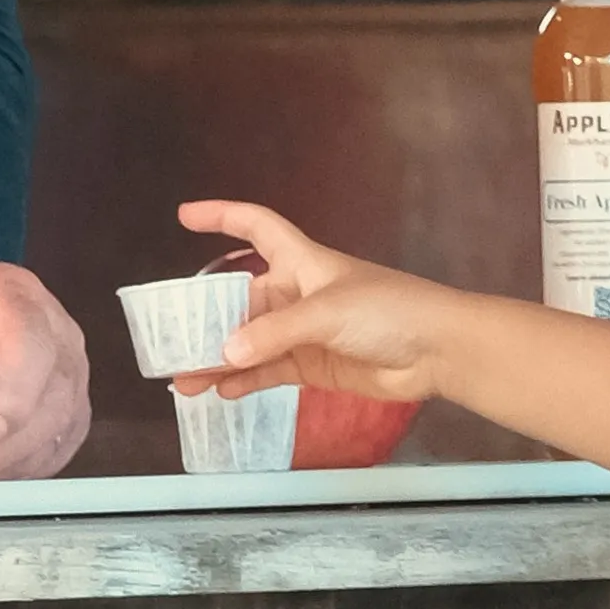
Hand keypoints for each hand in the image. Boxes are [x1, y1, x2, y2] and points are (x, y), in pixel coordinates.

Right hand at [172, 200, 454, 405]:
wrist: (437, 350)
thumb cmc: (387, 310)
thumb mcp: (326, 312)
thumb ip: (275, 334)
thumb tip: (225, 353)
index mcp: (301, 261)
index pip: (255, 227)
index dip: (221, 217)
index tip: (184, 217)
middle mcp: (298, 293)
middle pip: (241, 298)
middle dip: (207, 318)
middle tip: (171, 340)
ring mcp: (305, 332)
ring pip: (249, 342)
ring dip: (218, 358)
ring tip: (184, 381)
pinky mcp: (314, 366)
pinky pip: (268, 371)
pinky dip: (245, 380)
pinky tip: (221, 391)